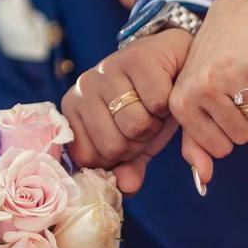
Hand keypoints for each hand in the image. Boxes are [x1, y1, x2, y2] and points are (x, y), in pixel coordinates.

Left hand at [62, 29, 192, 193]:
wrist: (174, 59)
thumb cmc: (149, 103)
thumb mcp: (136, 141)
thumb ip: (128, 168)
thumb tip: (125, 188)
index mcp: (74, 108)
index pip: (88, 158)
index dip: (118, 158)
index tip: (130, 140)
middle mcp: (83, 87)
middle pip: (113, 145)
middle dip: (139, 142)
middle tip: (146, 121)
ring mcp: (107, 69)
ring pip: (135, 125)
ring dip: (156, 123)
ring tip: (155, 107)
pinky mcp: (136, 58)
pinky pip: (157, 102)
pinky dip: (170, 104)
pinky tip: (167, 89)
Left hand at [168, 0, 247, 189]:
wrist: (231, 19)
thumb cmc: (208, 68)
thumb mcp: (192, 102)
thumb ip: (195, 144)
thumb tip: (202, 181)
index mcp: (181, 103)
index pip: (219, 149)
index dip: (226, 134)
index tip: (219, 110)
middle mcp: (202, 89)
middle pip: (243, 136)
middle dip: (245, 120)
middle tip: (233, 92)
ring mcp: (230, 75)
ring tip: (243, 80)